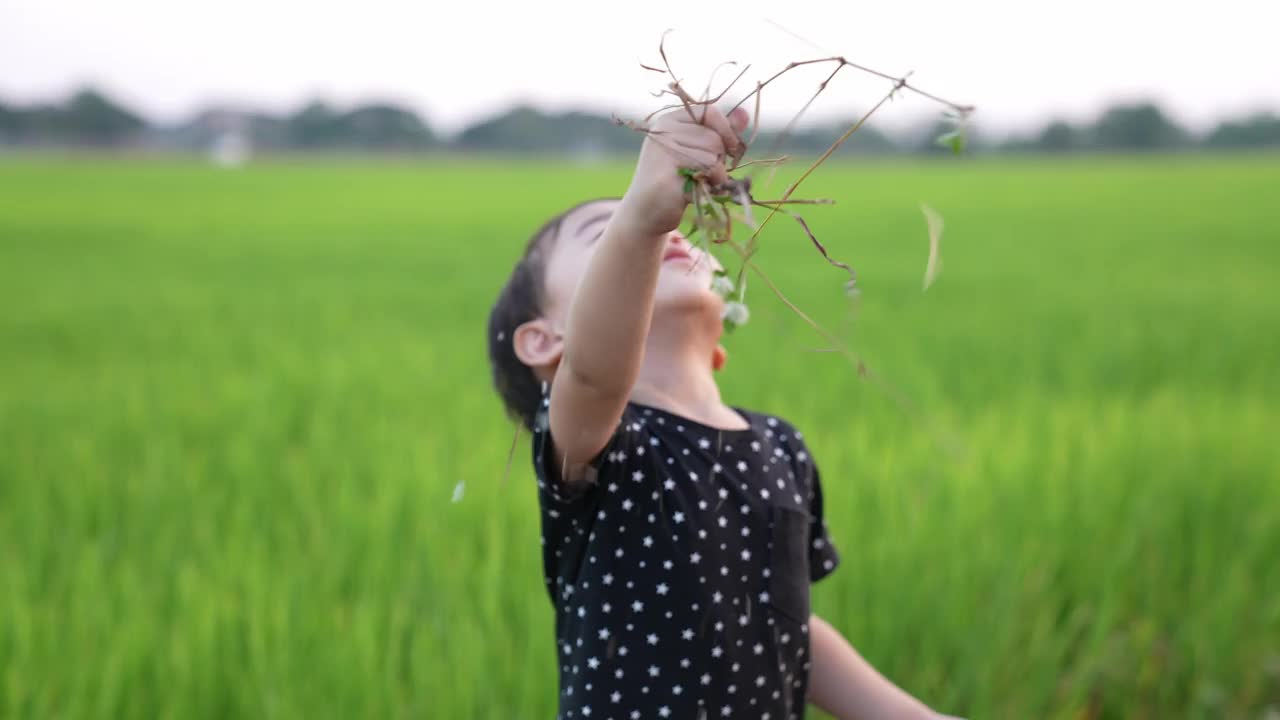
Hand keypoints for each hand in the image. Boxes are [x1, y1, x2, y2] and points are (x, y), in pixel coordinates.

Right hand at [617, 105, 749, 238]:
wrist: (644, 211)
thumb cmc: (674, 178)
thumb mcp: (696, 150)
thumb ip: (719, 132)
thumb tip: (744, 114)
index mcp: (669, 121)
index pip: (709, 112)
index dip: (726, 130)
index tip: (729, 148)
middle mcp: (662, 133)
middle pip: (714, 139)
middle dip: (719, 161)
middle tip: (706, 175)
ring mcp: (662, 155)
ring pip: (712, 159)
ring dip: (716, 178)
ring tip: (700, 184)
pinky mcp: (665, 179)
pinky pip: (704, 179)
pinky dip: (707, 190)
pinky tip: (693, 194)